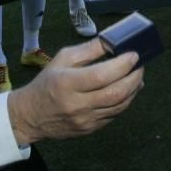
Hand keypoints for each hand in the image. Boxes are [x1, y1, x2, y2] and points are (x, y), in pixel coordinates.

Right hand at [7, 38, 143, 145]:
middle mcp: (77, 104)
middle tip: (140, 66)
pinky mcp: (90, 129)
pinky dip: (124, 101)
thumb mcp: (62, 59)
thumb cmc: (47, 83)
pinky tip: (126, 91)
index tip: (133, 55)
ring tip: (137, 77)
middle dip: (134, 77)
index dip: (122, 65)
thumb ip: (88, 50)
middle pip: (116, 93)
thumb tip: (111, 42)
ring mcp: (85, 120)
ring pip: (119, 106)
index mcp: (67, 83)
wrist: (31, 116)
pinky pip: (114, 115)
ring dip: (133, 90)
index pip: (102, 75)